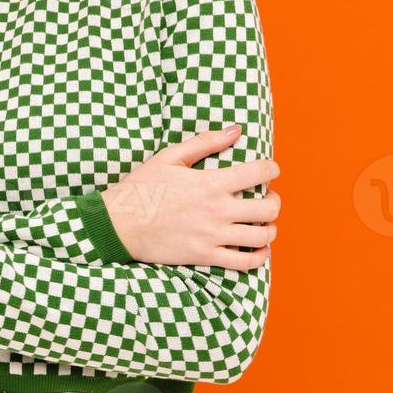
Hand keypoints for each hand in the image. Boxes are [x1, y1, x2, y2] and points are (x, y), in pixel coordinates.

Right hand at [101, 126, 279, 269]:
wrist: (119, 223)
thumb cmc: (142, 187)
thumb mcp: (169, 157)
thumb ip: (205, 142)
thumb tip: (236, 130)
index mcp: (210, 183)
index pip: (258, 172)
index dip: (271, 168)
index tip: (270, 169)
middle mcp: (217, 210)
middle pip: (267, 207)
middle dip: (273, 200)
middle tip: (267, 198)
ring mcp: (213, 236)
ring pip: (261, 236)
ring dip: (270, 228)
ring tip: (264, 224)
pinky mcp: (205, 256)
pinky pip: (244, 262)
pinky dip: (259, 256)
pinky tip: (259, 249)